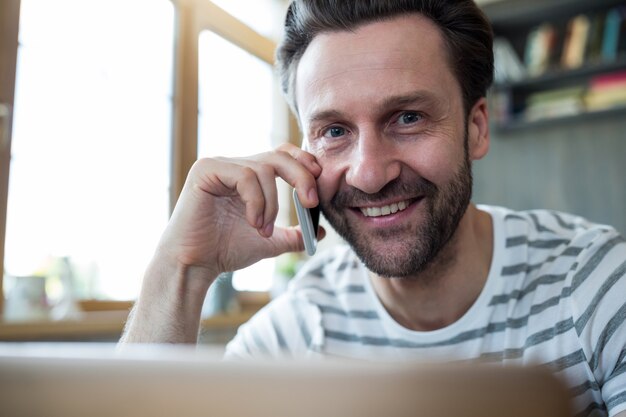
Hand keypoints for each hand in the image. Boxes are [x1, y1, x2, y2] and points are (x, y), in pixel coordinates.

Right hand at [156, 143, 322, 280]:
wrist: (195, 265)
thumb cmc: (225, 251)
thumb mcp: (270, 241)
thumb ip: (294, 235)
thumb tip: (321, 232)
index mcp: (248, 176)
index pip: (282, 154)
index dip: (303, 162)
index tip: (319, 182)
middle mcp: (234, 165)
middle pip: (279, 155)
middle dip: (301, 177)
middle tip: (311, 202)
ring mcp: (219, 165)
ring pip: (264, 169)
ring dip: (272, 203)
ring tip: (263, 229)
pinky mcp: (206, 170)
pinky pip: (245, 176)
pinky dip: (256, 201)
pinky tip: (252, 222)